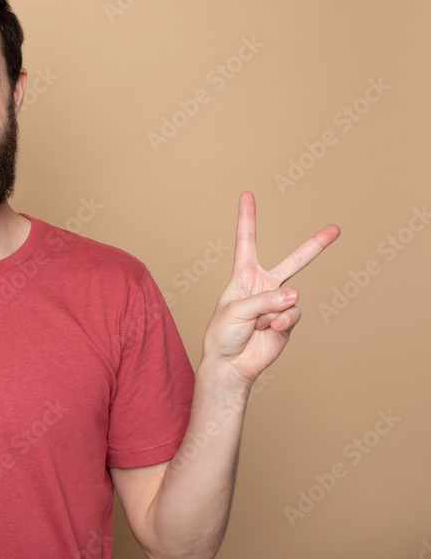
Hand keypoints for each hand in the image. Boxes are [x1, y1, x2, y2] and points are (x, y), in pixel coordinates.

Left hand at [201, 191, 339, 386]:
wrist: (230, 364)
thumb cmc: (223, 334)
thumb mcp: (235, 311)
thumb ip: (264, 300)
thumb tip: (296, 295)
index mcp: (243, 276)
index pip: (247, 242)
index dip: (247, 218)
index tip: (247, 195)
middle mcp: (264, 286)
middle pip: (293, 262)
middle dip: (315, 246)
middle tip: (336, 229)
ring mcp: (279, 304)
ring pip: (289, 297)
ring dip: (270, 312)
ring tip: (256, 325)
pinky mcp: (288, 322)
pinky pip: (292, 315)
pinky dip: (279, 323)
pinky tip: (267, 331)